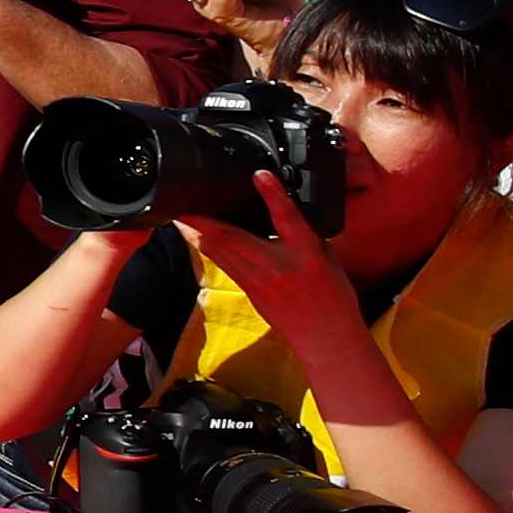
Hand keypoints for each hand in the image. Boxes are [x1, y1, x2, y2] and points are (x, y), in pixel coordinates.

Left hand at [175, 178, 377, 379]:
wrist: (326, 336)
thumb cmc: (332, 295)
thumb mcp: (327, 257)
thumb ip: (304, 233)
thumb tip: (284, 210)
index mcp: (307, 253)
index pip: (288, 219)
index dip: (273, 195)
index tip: (260, 176)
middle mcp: (277, 266)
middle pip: (232, 237)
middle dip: (203, 218)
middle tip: (184, 198)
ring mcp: (258, 280)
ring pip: (218, 251)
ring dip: (196, 230)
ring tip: (180, 211)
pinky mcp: (247, 290)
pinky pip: (222, 263)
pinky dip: (206, 246)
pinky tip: (195, 235)